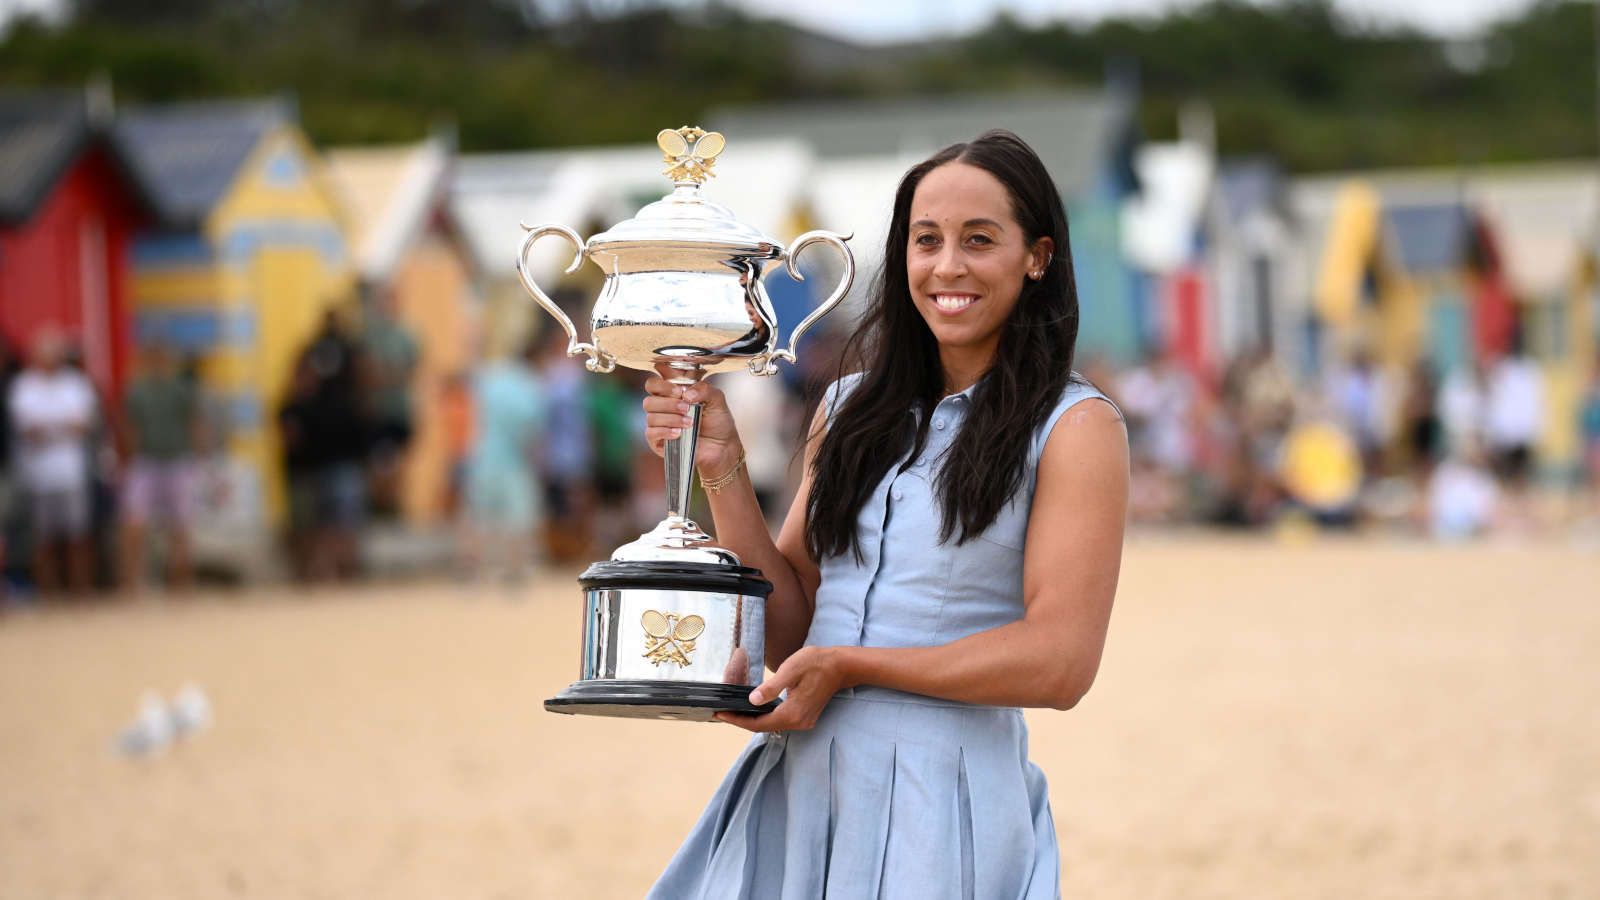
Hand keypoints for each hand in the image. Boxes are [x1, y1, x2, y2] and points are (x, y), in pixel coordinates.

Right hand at [641, 375, 741, 477]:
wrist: (722, 445)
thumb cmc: (717, 421)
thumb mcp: (716, 399)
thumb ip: (703, 389)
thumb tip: (686, 394)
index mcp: (671, 395)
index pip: (653, 385)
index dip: (662, 386)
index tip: (679, 391)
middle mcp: (661, 409)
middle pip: (649, 402)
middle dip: (668, 404)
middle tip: (686, 408)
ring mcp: (658, 426)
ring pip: (651, 418)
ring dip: (671, 419)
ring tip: (689, 423)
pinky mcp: (658, 442)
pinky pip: (651, 434)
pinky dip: (664, 432)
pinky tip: (679, 433)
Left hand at [714, 646, 852, 732]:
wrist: (841, 666)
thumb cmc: (817, 663)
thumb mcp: (791, 670)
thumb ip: (771, 687)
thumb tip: (753, 700)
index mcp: (792, 713)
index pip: (758, 724)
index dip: (737, 720)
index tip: (720, 714)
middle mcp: (798, 722)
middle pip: (764, 727)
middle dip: (742, 721)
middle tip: (723, 712)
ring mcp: (804, 721)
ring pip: (772, 725)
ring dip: (754, 719)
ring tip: (735, 710)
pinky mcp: (806, 716)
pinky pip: (781, 720)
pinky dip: (766, 716)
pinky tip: (756, 708)